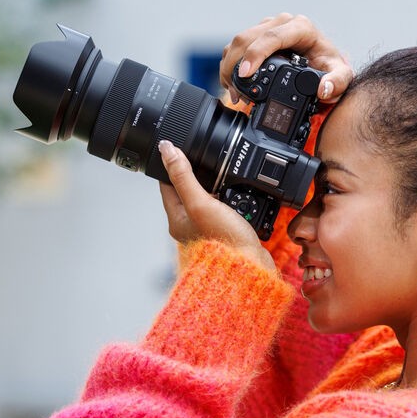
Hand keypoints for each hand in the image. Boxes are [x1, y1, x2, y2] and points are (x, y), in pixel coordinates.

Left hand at [158, 140, 275, 271]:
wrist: (250, 270)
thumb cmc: (223, 242)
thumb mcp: (201, 203)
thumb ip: (183, 176)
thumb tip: (166, 149)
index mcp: (177, 218)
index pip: (167, 183)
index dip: (173, 163)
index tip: (180, 147)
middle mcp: (189, 225)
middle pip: (188, 190)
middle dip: (198, 174)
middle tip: (207, 159)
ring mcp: (208, 229)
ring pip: (207, 199)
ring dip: (216, 187)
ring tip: (225, 176)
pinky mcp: (225, 232)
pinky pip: (225, 210)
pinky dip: (231, 200)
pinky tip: (239, 196)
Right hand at [220, 13, 353, 104]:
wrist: (323, 61)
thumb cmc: (329, 65)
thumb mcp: (340, 74)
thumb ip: (337, 82)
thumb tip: (323, 89)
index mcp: (301, 28)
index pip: (272, 37)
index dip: (255, 54)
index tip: (246, 74)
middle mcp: (282, 23)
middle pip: (248, 38)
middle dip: (236, 66)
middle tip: (236, 92)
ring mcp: (267, 27)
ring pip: (238, 41)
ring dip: (230, 66)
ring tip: (233, 91)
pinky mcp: (257, 36)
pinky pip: (236, 47)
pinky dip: (230, 65)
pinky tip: (231, 84)